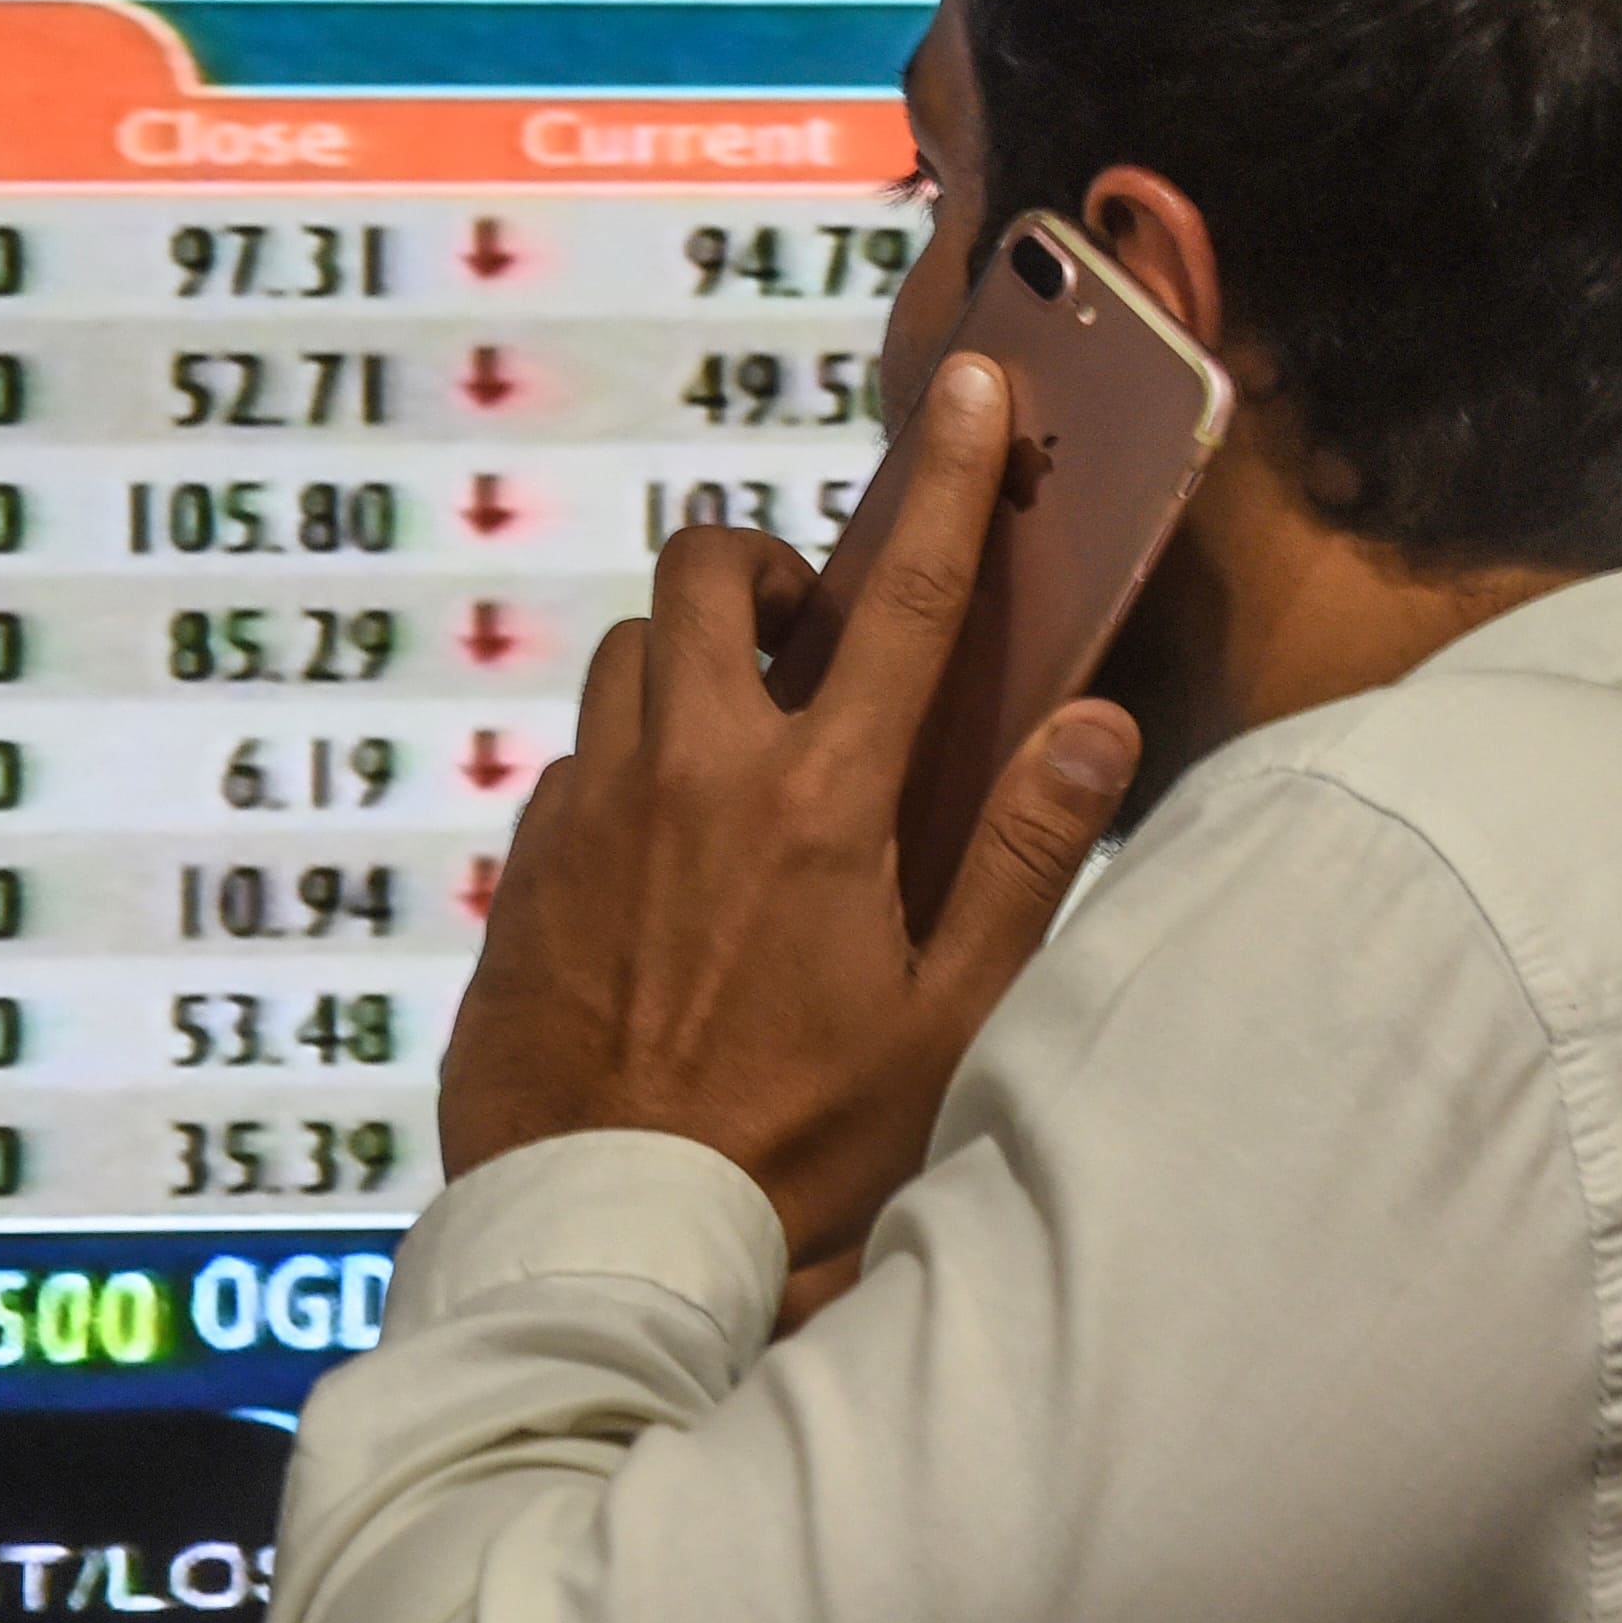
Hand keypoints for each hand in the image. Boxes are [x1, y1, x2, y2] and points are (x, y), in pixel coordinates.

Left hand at [439, 353, 1141, 1267]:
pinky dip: (628, 771)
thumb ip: (1022, 859)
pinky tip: (666, 863)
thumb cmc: (801, 1149)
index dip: (950, 478)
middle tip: (812, 640)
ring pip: (627, 657)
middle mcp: (692, 775)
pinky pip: (575, 765)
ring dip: (689, 665)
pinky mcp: (523, 870)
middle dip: (764, 571)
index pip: (909, 598)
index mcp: (820, 803)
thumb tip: (1098, 725)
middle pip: (708, 573)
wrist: (611, 1237)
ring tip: (740, 749)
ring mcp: (591, 815)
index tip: (971, 386)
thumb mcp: (947, 1021)